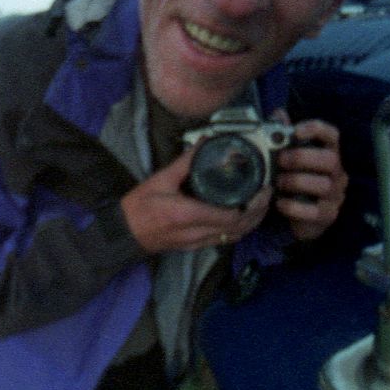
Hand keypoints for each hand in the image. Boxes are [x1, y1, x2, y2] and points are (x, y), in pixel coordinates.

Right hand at [120, 145, 270, 253]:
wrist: (122, 233)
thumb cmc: (137, 207)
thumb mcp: (160, 180)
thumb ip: (184, 163)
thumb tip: (204, 143)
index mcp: (186, 214)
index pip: (230, 216)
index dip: (251, 205)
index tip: (261, 189)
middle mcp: (195, 233)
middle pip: (238, 228)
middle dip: (258, 212)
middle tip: (267, 193)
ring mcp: (196, 243)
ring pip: (233, 237)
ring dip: (251, 222)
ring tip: (260, 203)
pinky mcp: (195, 246)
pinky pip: (224, 240)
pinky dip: (238, 229)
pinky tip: (243, 216)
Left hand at [273, 115, 347, 241]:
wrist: (301, 220)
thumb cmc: (296, 184)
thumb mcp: (288, 161)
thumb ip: (284, 138)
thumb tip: (279, 114)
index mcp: (329, 155)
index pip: (332, 136)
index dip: (316, 129)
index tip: (296, 130)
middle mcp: (337, 173)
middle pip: (330, 159)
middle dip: (302, 158)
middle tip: (281, 161)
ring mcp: (335, 195)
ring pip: (324, 185)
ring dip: (297, 182)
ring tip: (279, 182)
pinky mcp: (328, 215)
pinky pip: (315, 211)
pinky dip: (294, 206)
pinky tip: (280, 203)